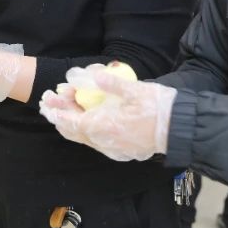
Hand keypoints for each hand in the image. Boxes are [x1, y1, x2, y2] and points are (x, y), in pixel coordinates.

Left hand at [39, 64, 176, 160]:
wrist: (180, 129)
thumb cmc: (159, 107)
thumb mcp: (136, 90)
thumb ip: (112, 84)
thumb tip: (94, 76)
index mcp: (105, 126)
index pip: (72, 122)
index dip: (57, 113)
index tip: (47, 104)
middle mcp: (105, 142)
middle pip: (74, 132)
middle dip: (60, 118)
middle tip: (50, 104)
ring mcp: (113, 149)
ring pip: (84, 138)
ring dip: (72, 124)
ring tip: (65, 109)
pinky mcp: (122, 151)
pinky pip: (96, 142)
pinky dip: (86, 130)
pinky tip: (86, 120)